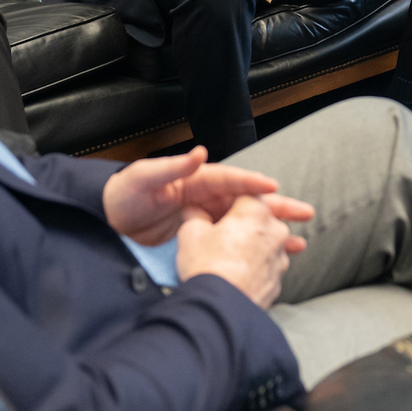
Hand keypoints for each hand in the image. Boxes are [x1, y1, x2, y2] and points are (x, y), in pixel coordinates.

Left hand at [103, 146, 314, 245]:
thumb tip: (198, 152)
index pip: (230, 179)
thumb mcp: (143, 178)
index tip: (274, 186)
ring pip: (246, 224)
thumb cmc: (123, 196)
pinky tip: (271, 258)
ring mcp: (205, 219)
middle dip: (276, 207)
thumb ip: (170, 167)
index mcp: (195, 180)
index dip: (251, 182)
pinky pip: (233, 241)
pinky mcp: (201, 239)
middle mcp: (205, 198)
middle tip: (305, 213)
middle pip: (247, 202)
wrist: (106, 221)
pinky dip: (253, 248)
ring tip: (298, 242)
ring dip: (271, 232)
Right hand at [176, 195, 309, 308]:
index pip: (246, 194)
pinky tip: (236, 276)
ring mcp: (280, 259)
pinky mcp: (278, 282)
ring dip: (252, 247)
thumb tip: (195, 212)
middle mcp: (276, 231)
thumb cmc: (206, 267)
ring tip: (227, 259)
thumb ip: (195, 215)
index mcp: (256, 211)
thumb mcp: (191, 233)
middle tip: (221, 235)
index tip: (218, 209)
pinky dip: (255, 269)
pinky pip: (266, 268)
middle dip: (243, 225)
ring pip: (266, 244)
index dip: (228, 201)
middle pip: (260, 219)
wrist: (220, 311)